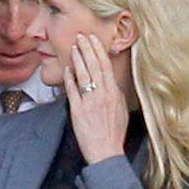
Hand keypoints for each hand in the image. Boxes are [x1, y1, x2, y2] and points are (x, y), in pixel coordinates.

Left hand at [64, 33, 128, 164]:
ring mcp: (90, 102)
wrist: (106, 152)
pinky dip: (70, 78)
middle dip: (87, 49)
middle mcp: (103, 95)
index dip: (98, 51)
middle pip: (94, 66)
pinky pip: (73, 90)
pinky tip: (67, 69)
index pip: (106, 67)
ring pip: (84, 75)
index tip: (93, 40)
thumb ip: (115, 95)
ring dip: (78, 59)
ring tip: (74, 47)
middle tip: (81, 36)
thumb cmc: (114, 134)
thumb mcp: (121, 111)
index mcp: (115, 94)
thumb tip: (110, 83)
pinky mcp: (78, 110)